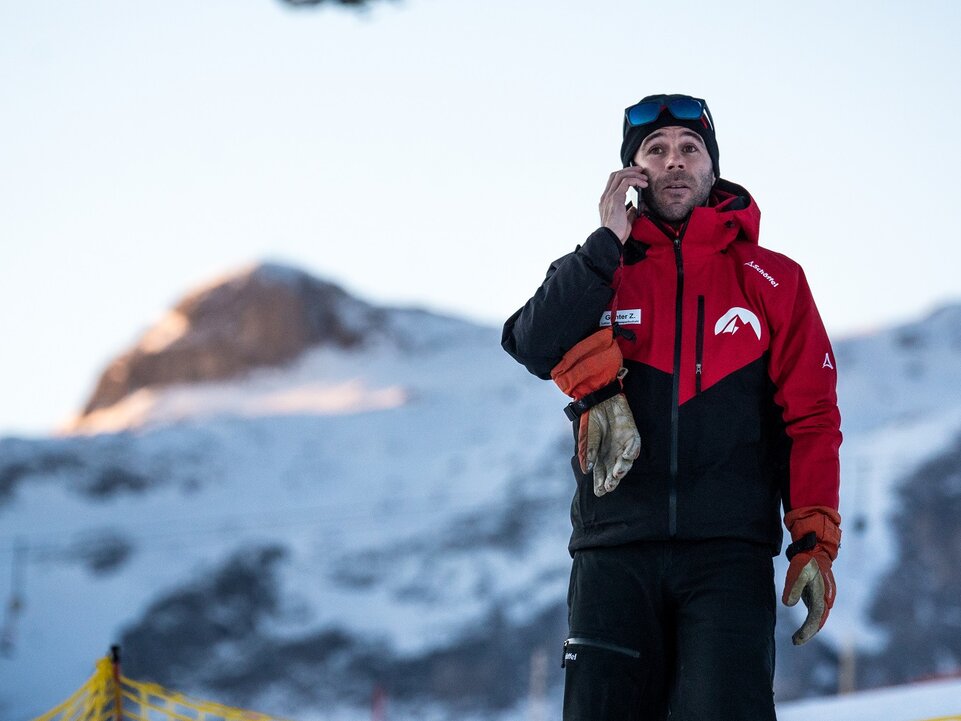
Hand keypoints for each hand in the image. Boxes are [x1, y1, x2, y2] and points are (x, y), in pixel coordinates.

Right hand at [578, 386, 640, 495]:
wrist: (600, 399)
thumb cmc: (592, 419)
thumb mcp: (586, 436)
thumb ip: (587, 452)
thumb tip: (586, 470)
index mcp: (600, 456)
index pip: (601, 473)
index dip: (600, 483)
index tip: (599, 492)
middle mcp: (613, 453)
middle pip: (614, 471)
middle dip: (612, 481)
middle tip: (609, 487)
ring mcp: (623, 445)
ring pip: (626, 462)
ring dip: (622, 469)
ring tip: (616, 475)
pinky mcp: (632, 435)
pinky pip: (635, 446)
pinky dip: (632, 451)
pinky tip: (627, 456)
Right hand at [599, 167, 648, 243]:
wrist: (611, 239)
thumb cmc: (617, 233)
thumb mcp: (625, 220)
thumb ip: (629, 211)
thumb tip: (636, 207)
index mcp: (606, 201)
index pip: (613, 181)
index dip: (625, 175)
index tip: (636, 175)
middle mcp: (606, 196)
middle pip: (616, 174)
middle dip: (630, 170)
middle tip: (641, 170)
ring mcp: (609, 197)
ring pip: (620, 175)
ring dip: (634, 174)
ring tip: (644, 177)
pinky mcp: (615, 199)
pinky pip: (625, 182)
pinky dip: (635, 180)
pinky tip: (643, 184)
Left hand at [781, 506, 840, 644]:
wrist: (815, 550)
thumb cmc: (806, 561)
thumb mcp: (798, 572)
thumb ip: (794, 587)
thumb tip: (788, 604)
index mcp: (822, 595)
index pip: (815, 618)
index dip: (807, 630)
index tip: (797, 639)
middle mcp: (826, 599)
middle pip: (818, 620)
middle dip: (808, 632)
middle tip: (796, 641)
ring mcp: (823, 597)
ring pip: (818, 617)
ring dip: (810, 629)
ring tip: (798, 639)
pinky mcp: (818, 594)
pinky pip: (815, 612)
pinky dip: (811, 621)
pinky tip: (804, 629)